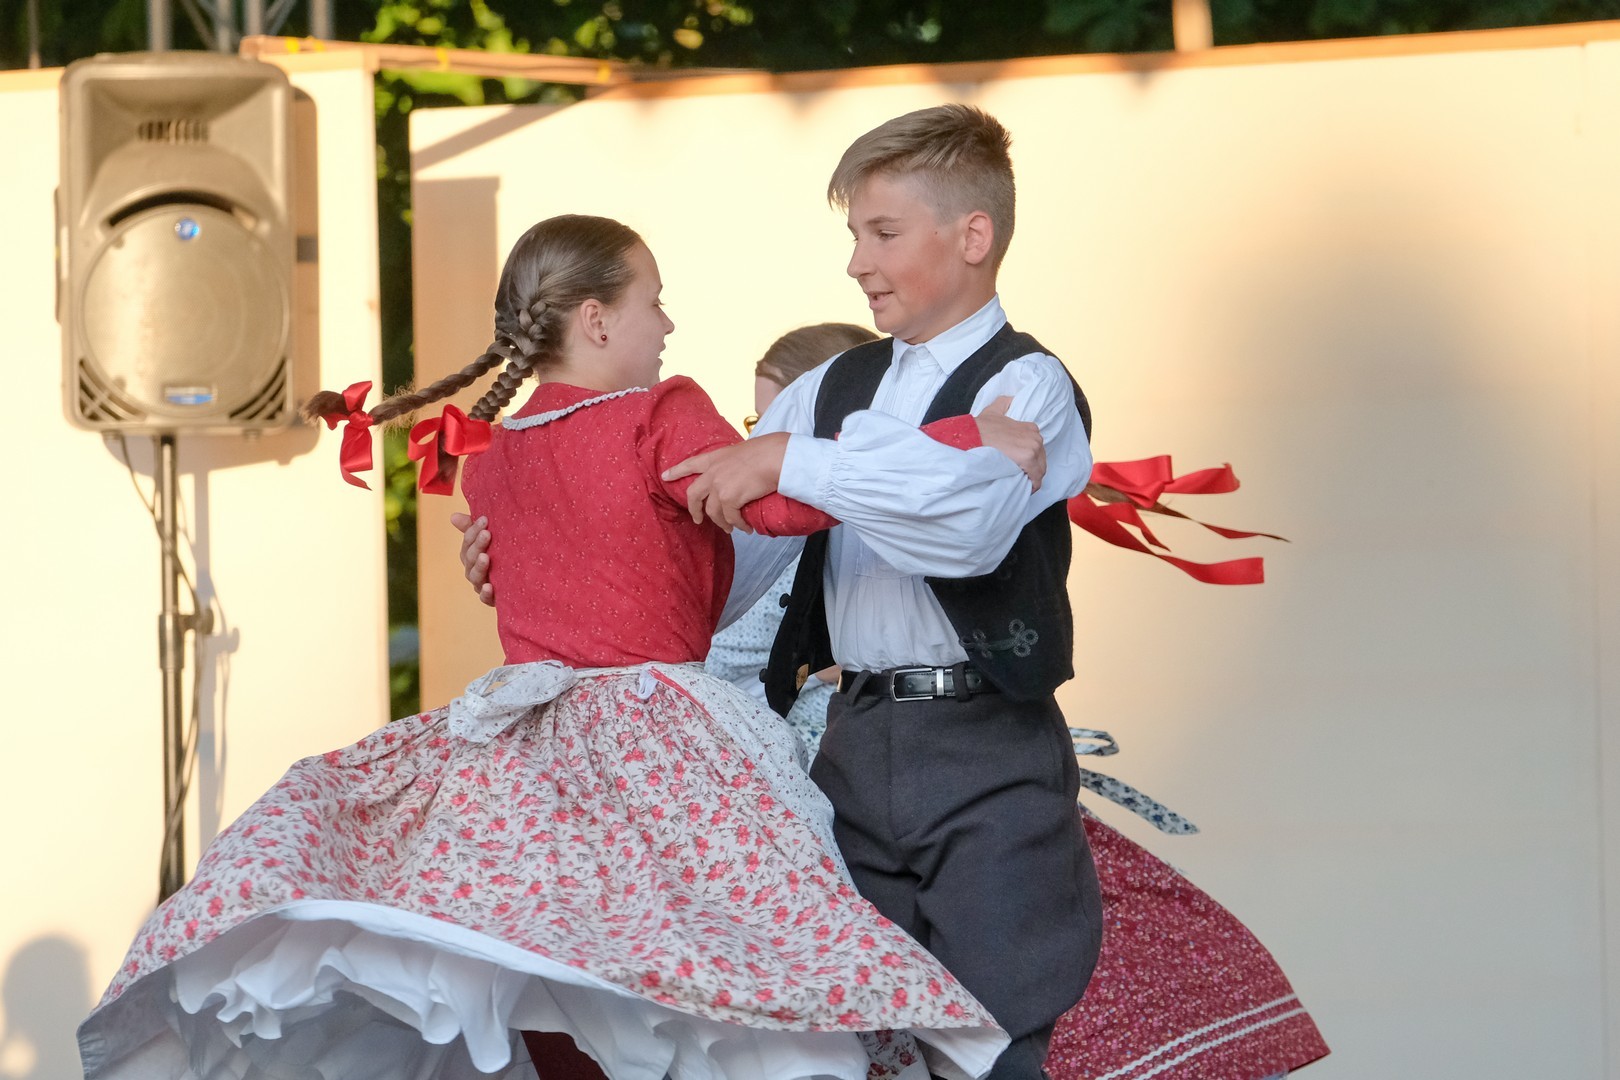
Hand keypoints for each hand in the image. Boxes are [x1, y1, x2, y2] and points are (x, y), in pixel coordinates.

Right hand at [449, 512, 494, 606]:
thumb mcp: (489, 540)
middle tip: (486, 534)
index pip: (467, 542)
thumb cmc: (502, 556)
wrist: (522, 583)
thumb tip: (453, 516)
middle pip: (470, 558)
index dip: (473, 531)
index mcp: (471, 555)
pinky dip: (486, 593)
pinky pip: (486, 598)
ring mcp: (482, 585)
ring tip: (485, 557)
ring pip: (475, 576)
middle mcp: (473, 570)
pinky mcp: (492, 599)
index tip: (485, 520)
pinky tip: (490, 587)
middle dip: (477, 545)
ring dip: (480, 567)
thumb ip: (472, 528)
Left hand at [661, 433, 789, 532]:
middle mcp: (712, 473)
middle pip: (693, 495)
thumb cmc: (767, 451)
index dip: (676, 471)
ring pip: (712, 513)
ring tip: (730, 528)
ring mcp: (719, 487)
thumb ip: (732, 463)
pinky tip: (745, 529)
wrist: (775, 457)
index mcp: (714, 458)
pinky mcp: (729, 499)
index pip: (690, 464)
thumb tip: (739, 473)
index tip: (665, 477)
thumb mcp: (741, 451)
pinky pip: (731, 518)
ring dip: (722, 523)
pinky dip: (738, 526)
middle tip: (697, 519)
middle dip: (694, 510)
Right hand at [974, 395, 1044, 491]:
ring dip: (1032, 478)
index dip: (1030, 460)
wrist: (972, 436)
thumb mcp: (994, 410)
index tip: (1021, 467)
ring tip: (1021, 485)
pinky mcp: (1028, 458)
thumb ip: (1005, 404)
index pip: (1037, 450)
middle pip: (1041, 460)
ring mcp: (1033, 447)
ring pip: (1040, 470)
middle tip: (1020, 478)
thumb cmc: (980, 428)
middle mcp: (1035, 437)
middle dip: (1032, 470)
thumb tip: (1012, 400)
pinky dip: (1032, 485)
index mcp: (1030, 428)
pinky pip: (1036, 478)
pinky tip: (1024, 489)